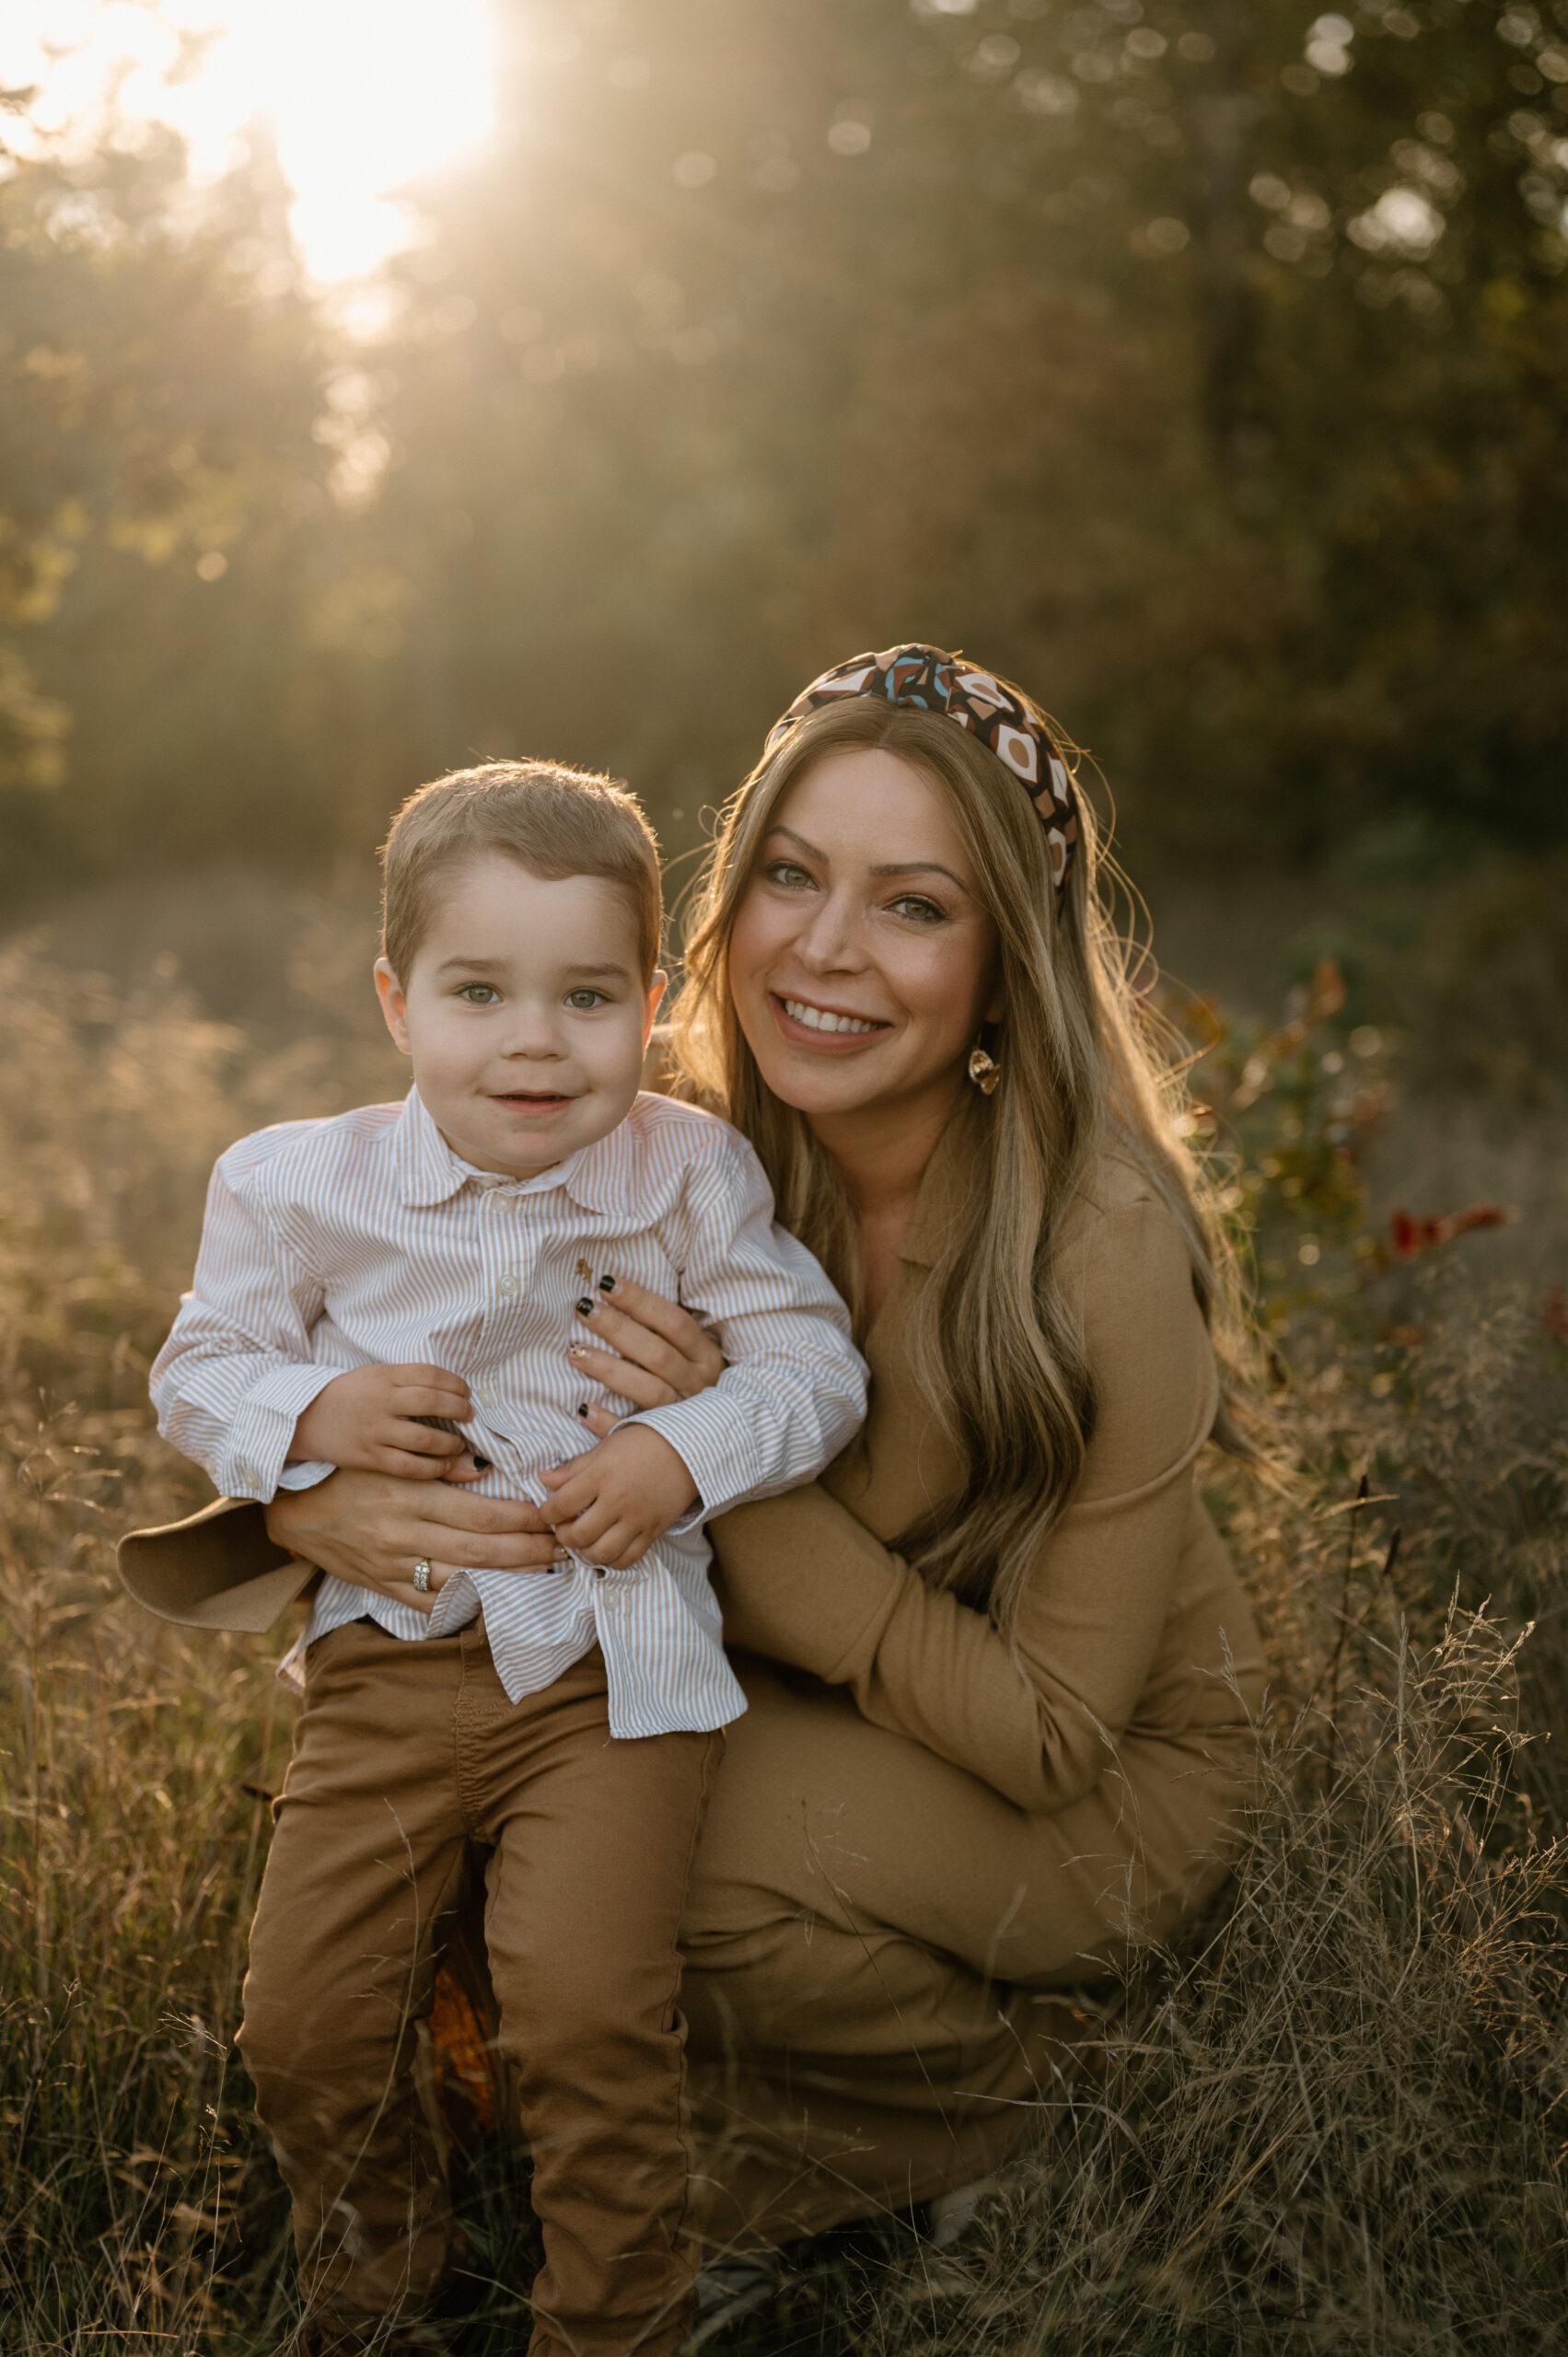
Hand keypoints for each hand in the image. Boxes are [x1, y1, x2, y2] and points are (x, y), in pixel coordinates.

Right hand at [263, 1467, 563, 1614]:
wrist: (295, 1512)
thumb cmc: (349, 1476)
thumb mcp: (390, 1461)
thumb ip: (436, 1467)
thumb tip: (483, 1469)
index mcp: (410, 1498)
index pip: (480, 1514)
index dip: (522, 1520)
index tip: (549, 1517)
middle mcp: (404, 1536)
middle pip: (480, 1550)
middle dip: (527, 1551)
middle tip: (560, 1548)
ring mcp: (394, 1567)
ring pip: (463, 1580)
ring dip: (508, 1578)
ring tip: (542, 1571)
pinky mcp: (385, 1588)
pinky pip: (431, 1603)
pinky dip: (465, 1604)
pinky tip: (496, 1600)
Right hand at [290, 1364, 475, 1480]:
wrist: (306, 1419)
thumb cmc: (350, 1396)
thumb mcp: (376, 1377)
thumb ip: (409, 1383)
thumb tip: (456, 1395)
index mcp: (383, 1377)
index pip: (429, 1374)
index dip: (455, 1383)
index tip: (465, 1392)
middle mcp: (380, 1402)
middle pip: (432, 1402)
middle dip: (459, 1409)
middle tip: (468, 1416)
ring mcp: (375, 1431)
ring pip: (425, 1438)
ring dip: (450, 1443)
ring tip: (457, 1444)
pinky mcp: (369, 1458)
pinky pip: (409, 1466)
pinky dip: (433, 1468)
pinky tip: (442, 1465)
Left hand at [537, 1424, 697, 1569]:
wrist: (690, 1450)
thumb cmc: (644, 1442)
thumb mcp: (606, 1446)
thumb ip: (573, 1467)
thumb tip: (543, 1479)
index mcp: (602, 1475)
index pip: (562, 1504)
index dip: (547, 1513)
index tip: (548, 1511)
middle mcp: (618, 1500)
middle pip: (578, 1534)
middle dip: (563, 1536)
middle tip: (564, 1528)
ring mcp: (637, 1519)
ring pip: (602, 1552)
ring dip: (585, 1552)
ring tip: (584, 1540)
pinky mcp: (653, 1531)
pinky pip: (628, 1559)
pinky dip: (612, 1560)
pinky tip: (606, 1547)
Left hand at [567, 1273, 725, 1439]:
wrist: (717, 1438)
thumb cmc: (690, 1381)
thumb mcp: (689, 1354)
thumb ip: (660, 1331)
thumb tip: (615, 1291)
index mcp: (706, 1357)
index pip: (675, 1323)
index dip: (642, 1302)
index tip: (608, 1283)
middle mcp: (698, 1384)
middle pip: (658, 1354)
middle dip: (619, 1329)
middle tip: (585, 1309)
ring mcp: (683, 1415)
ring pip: (649, 1390)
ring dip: (610, 1370)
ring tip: (575, 1352)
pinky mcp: (665, 1444)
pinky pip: (635, 1431)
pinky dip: (609, 1421)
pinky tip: (583, 1407)